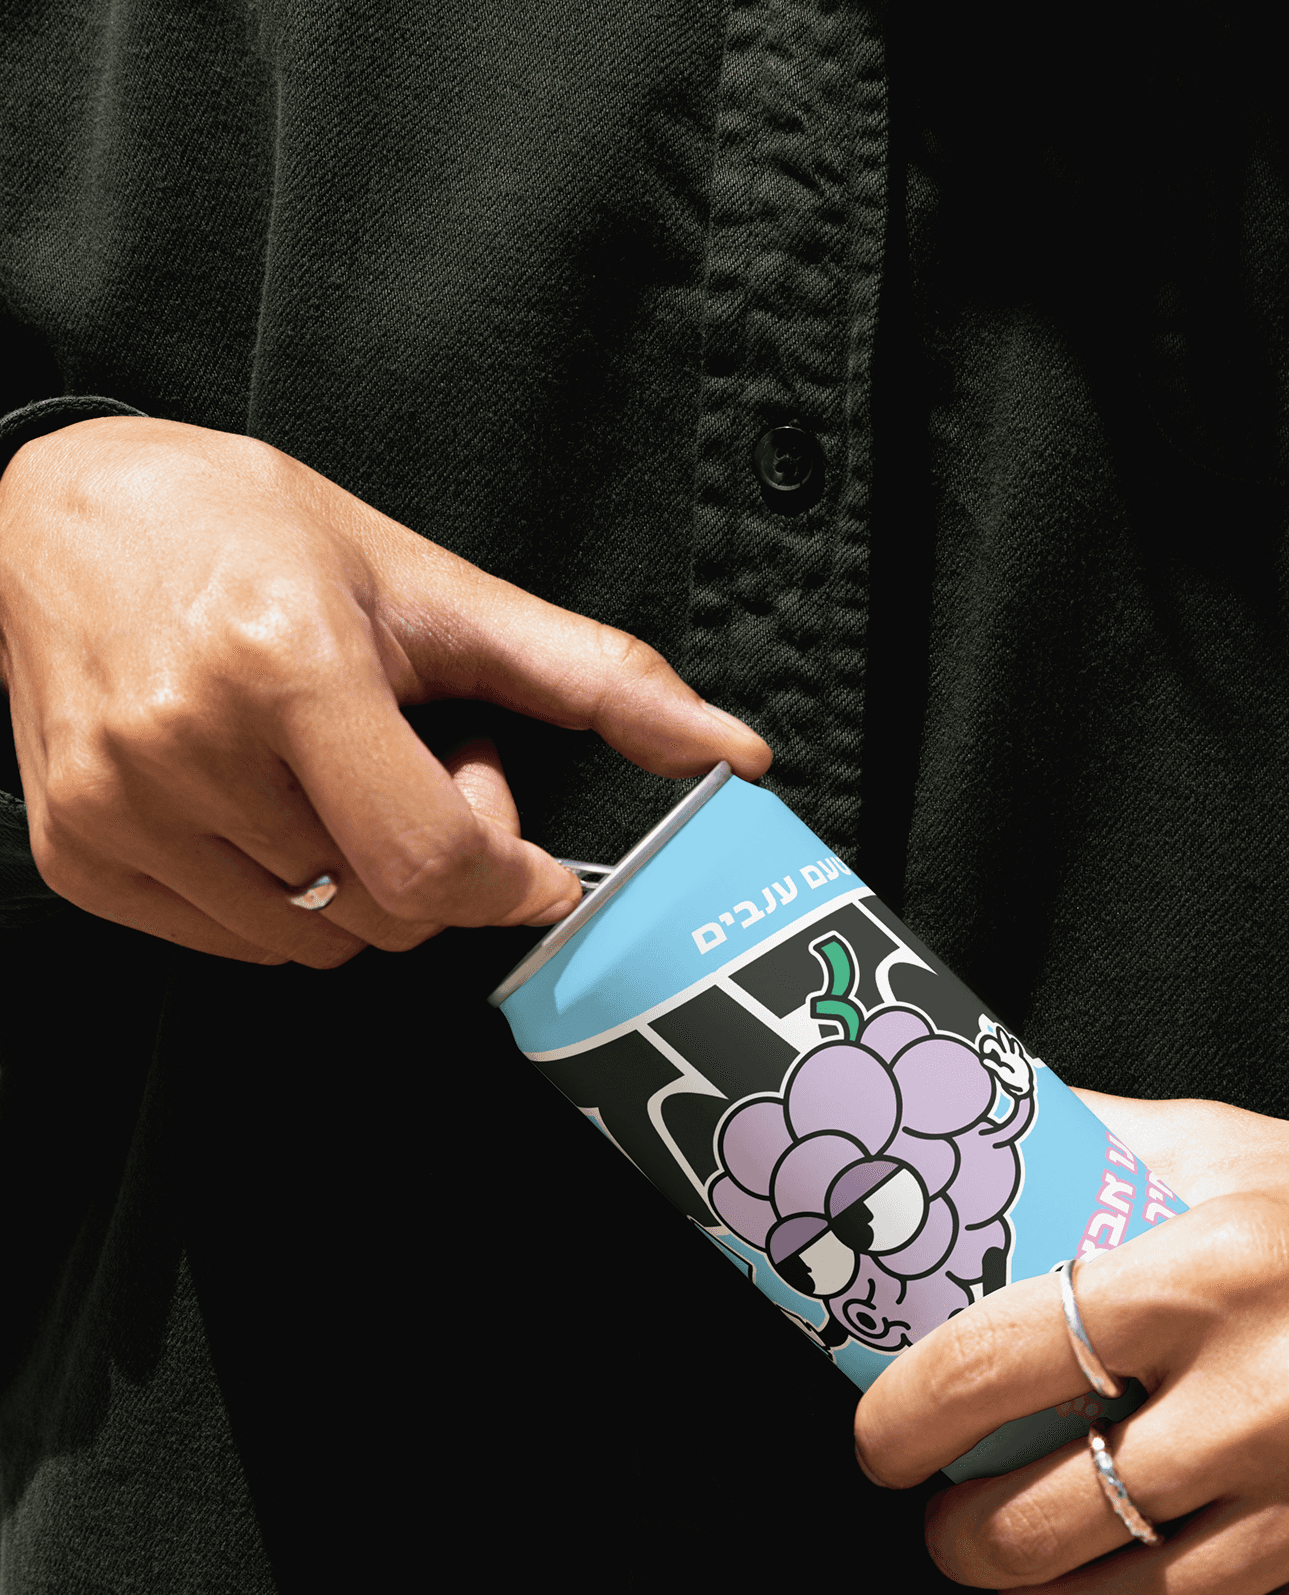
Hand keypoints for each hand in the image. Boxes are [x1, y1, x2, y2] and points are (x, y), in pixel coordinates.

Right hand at [0, 417, 770, 964]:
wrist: (55, 516)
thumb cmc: (252, 530)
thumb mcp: (431, 585)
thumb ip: (592, 676)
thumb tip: (732, 752)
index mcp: (288, 666)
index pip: (432, 864)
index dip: (510, 880)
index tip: (532, 861)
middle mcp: (185, 746)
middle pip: (380, 911)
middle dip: (435, 859)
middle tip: (410, 758)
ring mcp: (117, 811)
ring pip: (313, 939)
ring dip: (356, 877)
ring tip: (329, 769)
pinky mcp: (77, 854)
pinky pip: (236, 942)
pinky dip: (283, 896)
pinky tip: (265, 802)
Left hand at [853, 1093, 1288, 1591]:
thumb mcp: (1214, 1151)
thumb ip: (1097, 1144)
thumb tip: (980, 1138)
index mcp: (1191, 1278)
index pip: (999, 1364)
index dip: (910, 1414)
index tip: (877, 1436)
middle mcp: (1246, 1397)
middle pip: (1045, 1516)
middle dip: (960, 1533)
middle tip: (932, 1502)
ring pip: (1123, 1589)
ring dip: (1034, 1586)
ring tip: (997, 1549)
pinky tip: (1102, 1572)